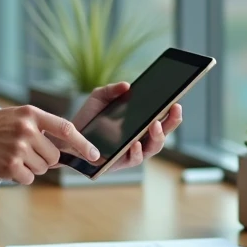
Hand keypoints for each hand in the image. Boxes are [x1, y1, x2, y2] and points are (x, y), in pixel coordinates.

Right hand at [0, 105, 100, 184]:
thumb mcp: (15, 118)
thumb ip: (39, 129)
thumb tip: (64, 151)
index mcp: (31, 113)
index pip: (66, 128)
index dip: (83, 143)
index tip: (94, 154)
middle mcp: (27, 129)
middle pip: (54, 155)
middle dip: (44, 159)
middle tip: (23, 153)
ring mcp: (19, 147)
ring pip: (42, 168)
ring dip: (30, 167)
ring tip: (9, 156)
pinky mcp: (10, 165)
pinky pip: (28, 178)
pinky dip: (19, 176)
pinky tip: (3, 165)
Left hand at [58, 82, 183, 173]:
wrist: (69, 137)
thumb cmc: (88, 117)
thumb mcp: (99, 97)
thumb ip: (112, 90)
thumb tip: (127, 85)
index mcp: (139, 122)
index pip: (161, 116)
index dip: (171, 110)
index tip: (177, 100)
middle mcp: (140, 137)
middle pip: (163, 131)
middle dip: (172, 121)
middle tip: (175, 108)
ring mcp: (132, 150)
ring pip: (154, 147)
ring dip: (158, 136)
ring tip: (155, 125)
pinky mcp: (121, 162)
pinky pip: (135, 159)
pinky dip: (137, 151)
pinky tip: (135, 143)